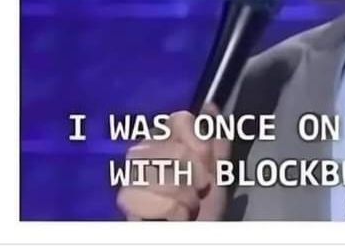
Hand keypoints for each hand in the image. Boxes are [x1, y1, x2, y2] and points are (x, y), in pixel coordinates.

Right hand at [116, 104, 230, 220]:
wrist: (195, 236)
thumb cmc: (206, 207)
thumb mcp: (218, 171)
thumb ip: (216, 138)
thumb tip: (209, 106)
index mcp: (168, 140)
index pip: (180, 119)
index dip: (198, 141)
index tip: (206, 161)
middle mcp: (146, 152)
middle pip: (175, 148)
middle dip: (195, 172)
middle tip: (199, 188)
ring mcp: (133, 176)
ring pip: (162, 174)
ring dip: (186, 195)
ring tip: (189, 205)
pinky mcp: (126, 202)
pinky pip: (150, 198)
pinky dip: (173, 211)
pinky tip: (177, 218)